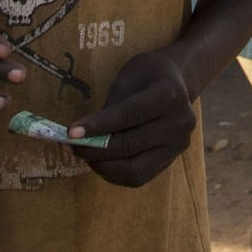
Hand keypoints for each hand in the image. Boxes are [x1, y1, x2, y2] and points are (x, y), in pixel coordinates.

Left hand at [71, 49, 199, 187]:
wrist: (178, 83)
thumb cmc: (148, 75)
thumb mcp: (129, 76)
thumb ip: (112, 104)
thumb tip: (85, 133)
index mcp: (169, 94)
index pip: (128, 115)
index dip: (98, 126)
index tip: (71, 132)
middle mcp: (179, 123)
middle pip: (130, 144)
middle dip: (95, 148)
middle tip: (71, 145)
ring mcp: (178, 145)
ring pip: (135, 169)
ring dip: (103, 166)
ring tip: (85, 154)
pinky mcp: (172, 160)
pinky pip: (139, 177)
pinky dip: (115, 173)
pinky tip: (100, 162)